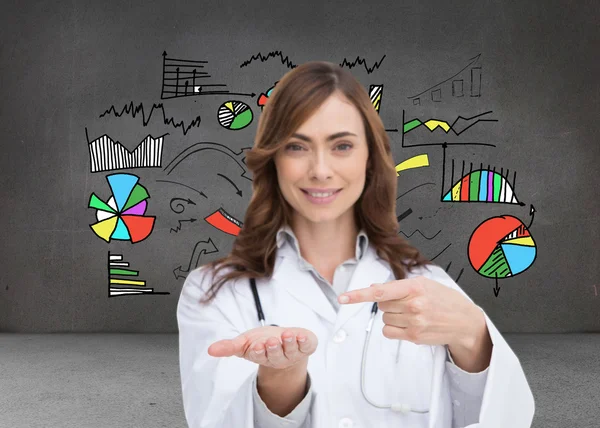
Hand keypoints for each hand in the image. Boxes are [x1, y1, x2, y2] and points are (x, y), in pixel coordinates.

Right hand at [207, 326, 317, 369]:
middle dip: (274, 348)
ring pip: (292, 350)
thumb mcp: (244, 343)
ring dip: (290, 343)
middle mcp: (278, 357)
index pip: (260, 356)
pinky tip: (302, 335)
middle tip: (271, 341)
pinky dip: (305, 340)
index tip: (257, 346)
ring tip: (288, 335)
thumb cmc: (262, 342)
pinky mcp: (306, 346)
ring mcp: (293, 352)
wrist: (285, 340)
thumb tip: (210, 350)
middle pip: (276, 355)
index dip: (259, 352)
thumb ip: (229, 346)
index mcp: (262, 356)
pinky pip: (307, 345)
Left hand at [338, 276, 477, 347]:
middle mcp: (414, 305)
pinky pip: (388, 331)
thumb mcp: (424, 284)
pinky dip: (393, 328)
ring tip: (412, 313)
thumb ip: (398, 286)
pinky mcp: (414, 336)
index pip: (381, 292)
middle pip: (381, 305)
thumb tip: (374, 288)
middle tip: (406, 302)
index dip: (359, 295)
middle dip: (389, 302)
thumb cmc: (444, 299)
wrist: (464, 321)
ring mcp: (414, 322)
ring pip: (385, 318)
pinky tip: (407, 324)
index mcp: (415, 287)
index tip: (343, 298)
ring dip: (393, 315)